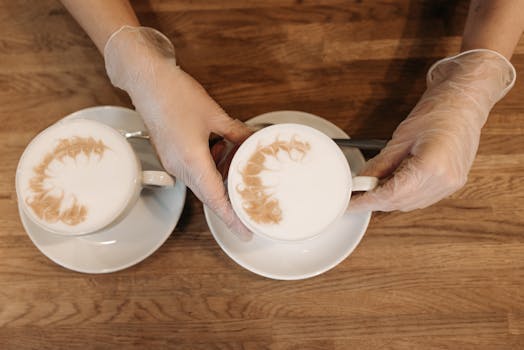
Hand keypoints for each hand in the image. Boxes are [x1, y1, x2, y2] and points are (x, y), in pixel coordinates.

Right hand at [104, 26, 251, 238]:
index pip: (215, 199)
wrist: (146, 80)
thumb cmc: (176, 94)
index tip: (245, 232)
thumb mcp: (214, 115)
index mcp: (192, 161)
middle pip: (209, 194)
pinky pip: (193, 169)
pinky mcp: (169, 154)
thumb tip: (253, 142)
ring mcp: (172, 161)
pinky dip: (209, 166)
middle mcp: (179, 167)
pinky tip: (220, 149)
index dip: (231, 219)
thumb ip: (236, 134)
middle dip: (230, 201)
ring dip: (220, 177)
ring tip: (236, 161)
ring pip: (202, 181)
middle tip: (250, 204)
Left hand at [349, 49, 514, 211]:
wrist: (464, 102)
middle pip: (399, 203)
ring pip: (410, 204)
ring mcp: (451, 184)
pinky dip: (404, 195)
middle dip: (375, 201)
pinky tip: (392, 186)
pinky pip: (422, 199)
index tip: (350, 203)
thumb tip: (361, 182)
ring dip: (389, 199)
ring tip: (371, 188)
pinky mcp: (453, 183)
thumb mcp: (400, 138)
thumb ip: (379, 165)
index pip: (389, 195)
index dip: (366, 201)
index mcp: (431, 168)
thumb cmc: (437, 112)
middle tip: (356, 195)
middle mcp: (444, 181)